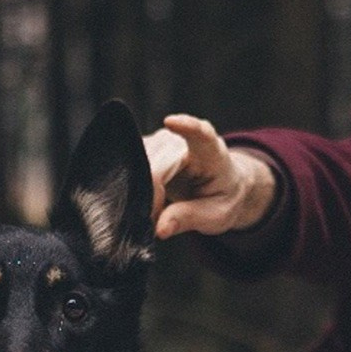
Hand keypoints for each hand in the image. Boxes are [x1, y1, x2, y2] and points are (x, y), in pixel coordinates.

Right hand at [145, 112, 278, 239]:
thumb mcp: (216, 215)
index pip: (200, 133)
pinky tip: (144, 201)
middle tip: (158, 222)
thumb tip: (160, 229)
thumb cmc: (220, 197)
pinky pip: (130, 166)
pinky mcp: (146, 149)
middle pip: (156, 164)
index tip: (171, 122)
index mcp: (210, 152)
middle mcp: (182, 141)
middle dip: (151, 196)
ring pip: (138, 165)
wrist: (219, 185)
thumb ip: (189, 218)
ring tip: (157, 211)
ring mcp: (161, 142)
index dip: (186, 126)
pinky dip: (133, 187)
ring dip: (140, 193)